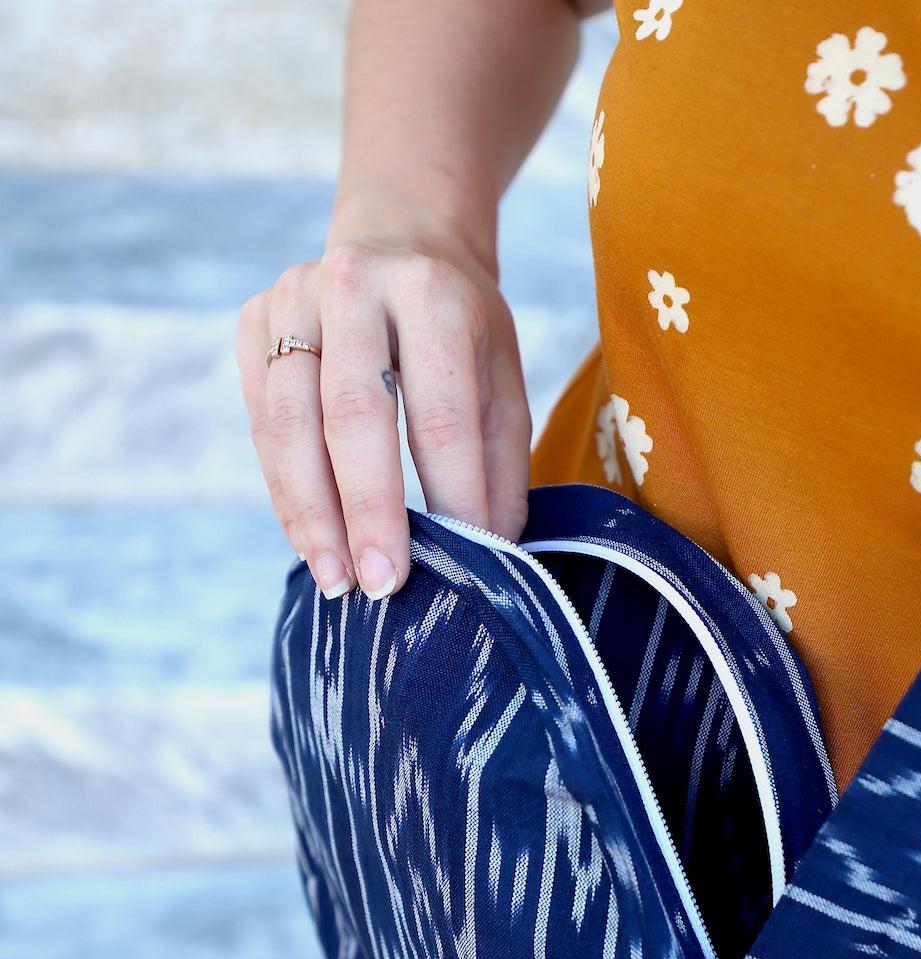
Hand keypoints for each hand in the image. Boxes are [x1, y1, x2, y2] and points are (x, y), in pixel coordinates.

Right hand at [235, 237, 531, 600]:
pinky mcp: (251, 322)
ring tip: (338, 581)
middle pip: (354, 415)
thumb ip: (498, 467)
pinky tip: (312, 542)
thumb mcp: (501, 382)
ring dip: (313, 513)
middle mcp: (355, 285)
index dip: (451, 494)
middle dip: (368, 511)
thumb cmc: (460, 331)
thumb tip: (491, 556)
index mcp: (432, 294)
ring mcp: (291, 298)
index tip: (462, 562)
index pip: (440, 414)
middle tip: (383, 586)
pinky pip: (261, 424)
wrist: (399, 243)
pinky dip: (286, 492)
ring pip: (290, 423)